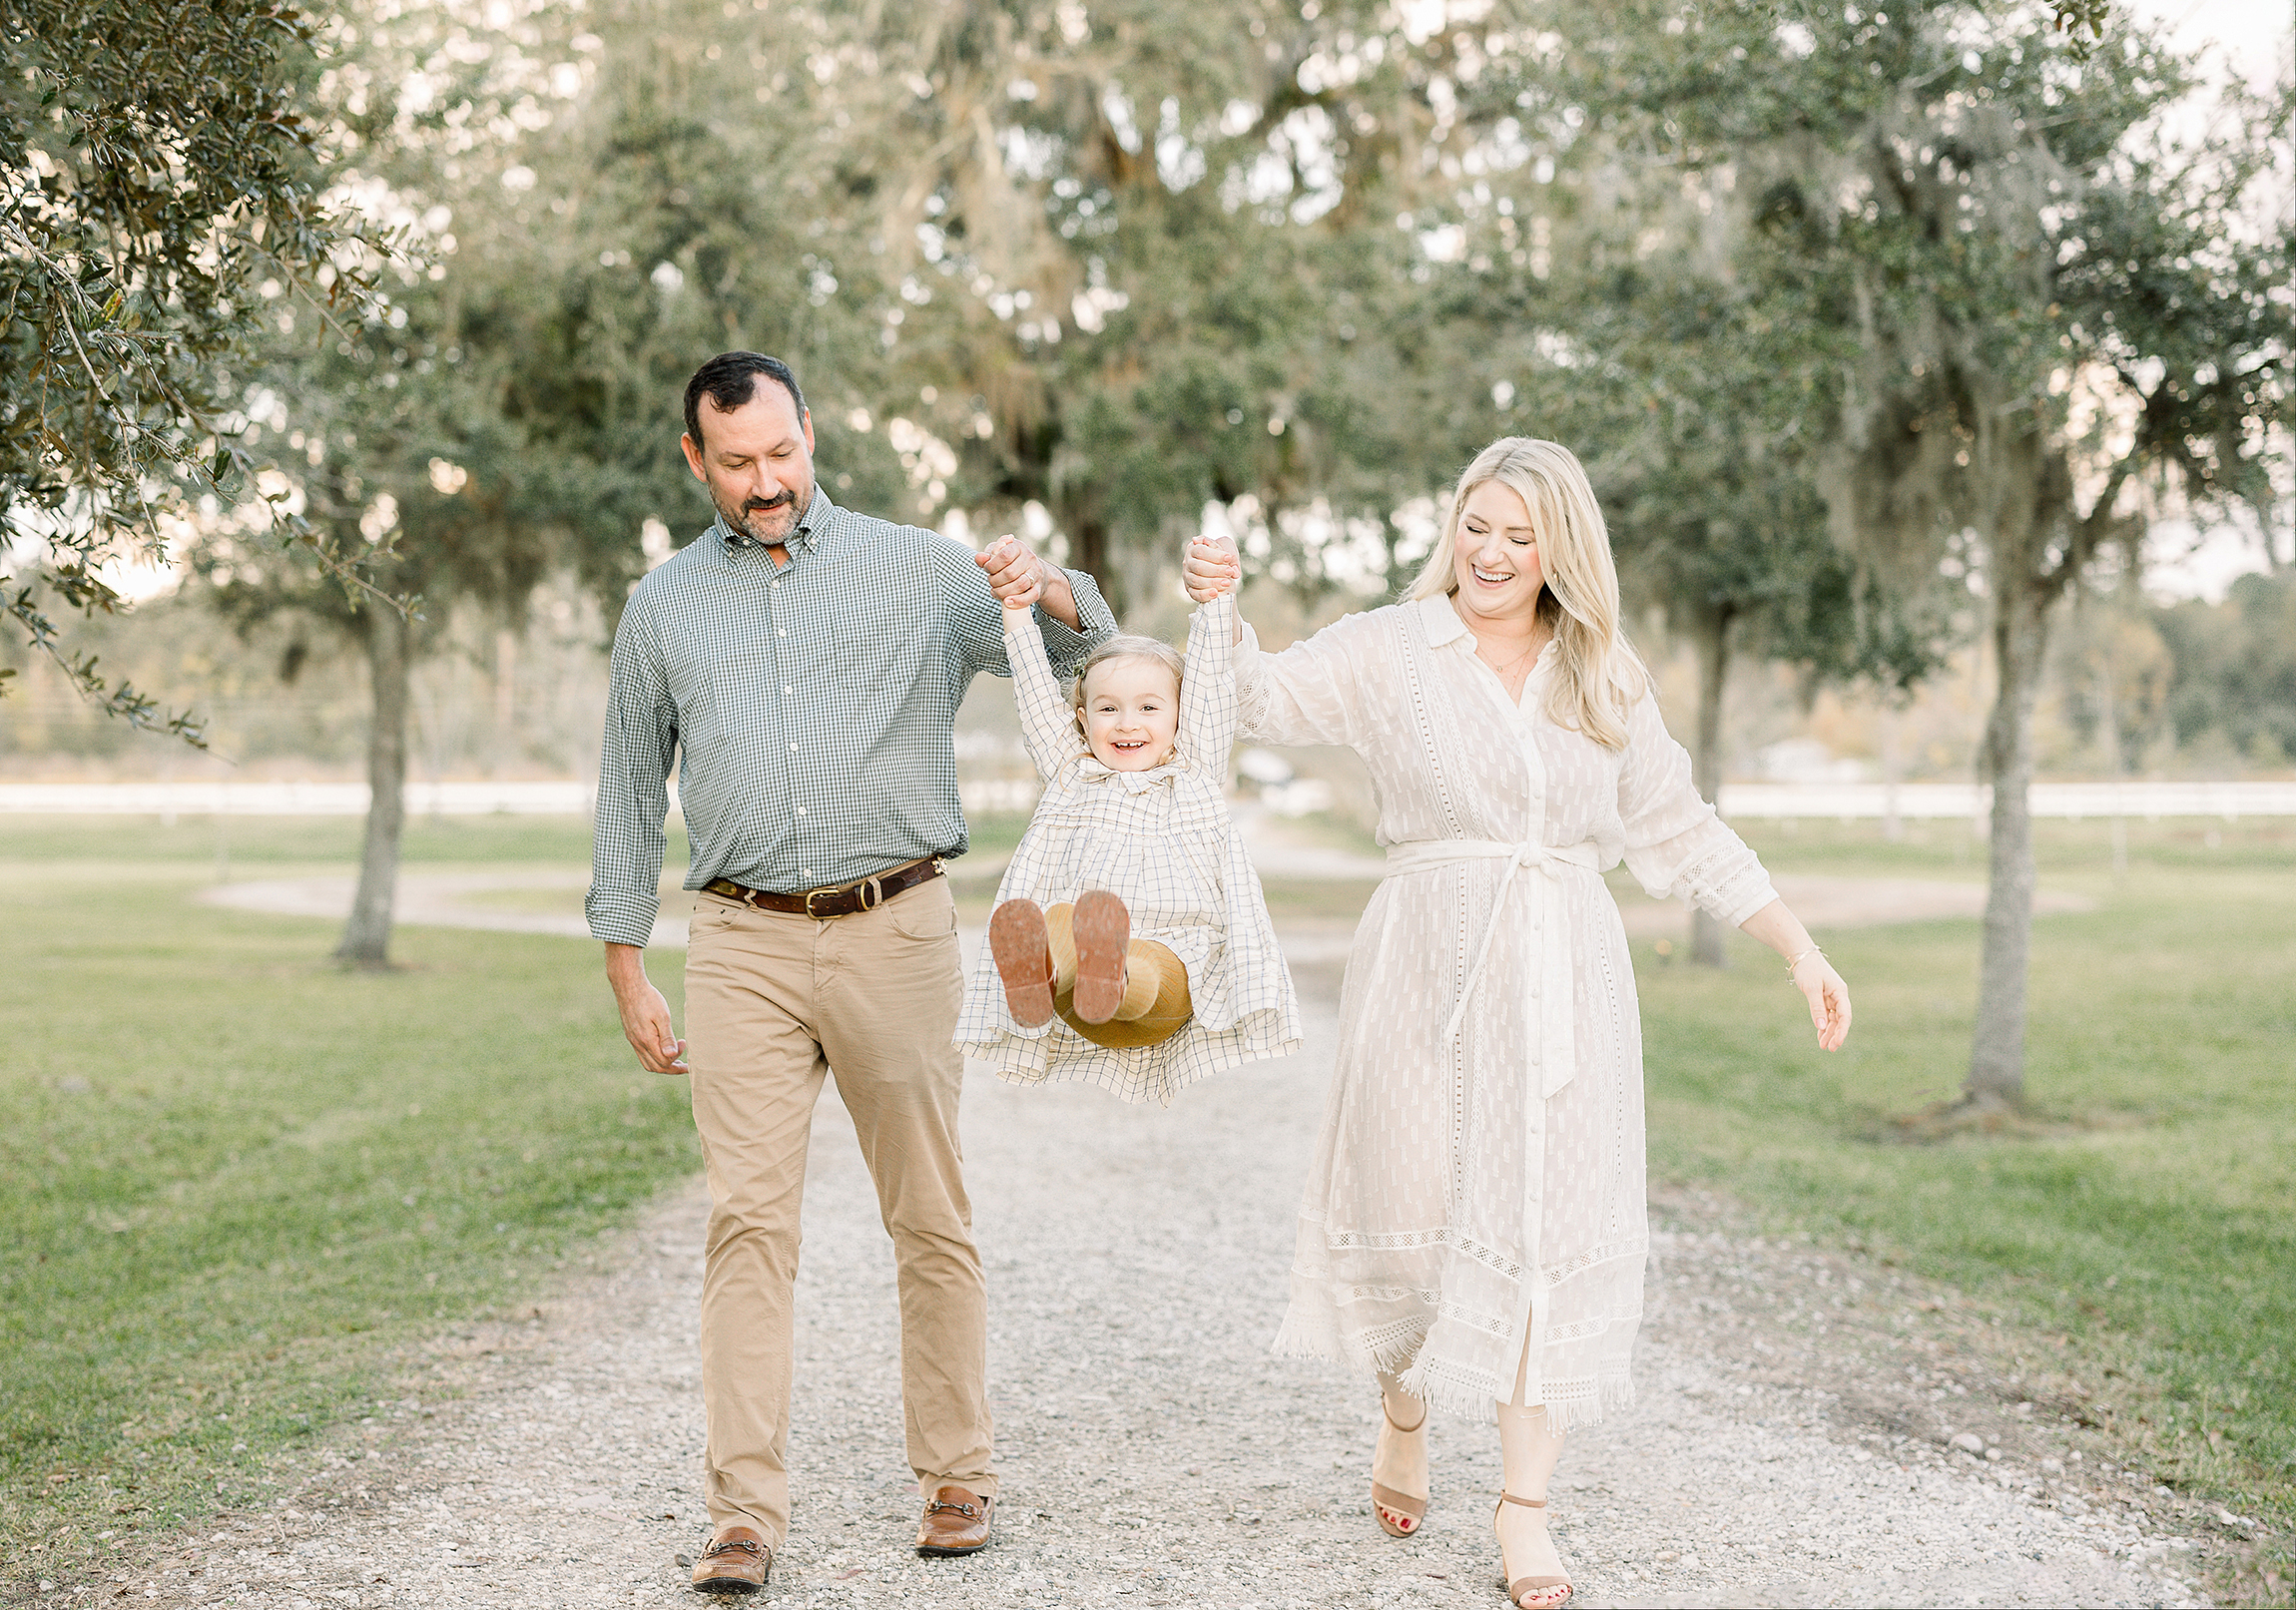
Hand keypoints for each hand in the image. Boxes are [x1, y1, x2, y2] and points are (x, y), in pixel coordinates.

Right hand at [606, 944, 686, 1074]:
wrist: (629, 986)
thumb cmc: (648, 999)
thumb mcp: (662, 1016)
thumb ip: (667, 1038)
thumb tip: (672, 1056)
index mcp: (646, 1041)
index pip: (664, 1062)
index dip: (677, 1058)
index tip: (684, 1043)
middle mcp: (638, 1044)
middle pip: (656, 1067)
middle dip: (672, 1068)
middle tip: (686, 1063)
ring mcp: (633, 1041)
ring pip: (648, 1063)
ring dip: (663, 1065)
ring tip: (676, 1059)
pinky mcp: (631, 1036)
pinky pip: (643, 1055)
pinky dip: (654, 1058)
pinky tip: (663, 1049)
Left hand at [977, 535, 1045, 611]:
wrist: (1035, 571)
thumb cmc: (1012, 561)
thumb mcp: (998, 553)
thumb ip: (987, 555)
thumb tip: (980, 558)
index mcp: (1018, 547)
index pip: (1005, 555)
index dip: (992, 565)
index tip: (987, 570)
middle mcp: (1029, 558)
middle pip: (1010, 573)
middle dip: (995, 581)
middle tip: (991, 582)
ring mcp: (1036, 573)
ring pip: (1021, 584)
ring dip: (1003, 592)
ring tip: (996, 592)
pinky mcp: (1039, 587)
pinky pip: (1031, 596)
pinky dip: (1018, 601)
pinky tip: (1007, 602)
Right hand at [1183, 535, 1239, 602]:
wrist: (1222, 572)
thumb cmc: (1222, 556)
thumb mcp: (1227, 548)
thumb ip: (1230, 553)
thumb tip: (1232, 563)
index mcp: (1194, 548)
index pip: (1201, 551)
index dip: (1215, 555)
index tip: (1228, 557)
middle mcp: (1188, 562)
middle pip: (1198, 567)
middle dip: (1215, 570)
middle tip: (1229, 572)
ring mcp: (1187, 577)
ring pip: (1196, 581)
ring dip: (1213, 582)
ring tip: (1227, 583)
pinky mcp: (1190, 590)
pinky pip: (1195, 594)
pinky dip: (1205, 594)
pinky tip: (1215, 593)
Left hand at [1792, 953, 1852, 1051]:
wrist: (1802, 956)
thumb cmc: (1808, 969)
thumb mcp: (1811, 989)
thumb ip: (1817, 1008)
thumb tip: (1821, 1027)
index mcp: (1840, 992)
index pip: (1845, 1016)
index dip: (1842, 1031)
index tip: (1836, 1043)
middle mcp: (1838, 996)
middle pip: (1840, 1019)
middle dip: (1835, 1034)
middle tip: (1829, 1049)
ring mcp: (1832, 997)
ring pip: (1833, 1019)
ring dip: (1829, 1032)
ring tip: (1822, 1046)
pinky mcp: (1824, 998)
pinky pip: (1826, 1015)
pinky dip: (1823, 1025)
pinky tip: (1820, 1035)